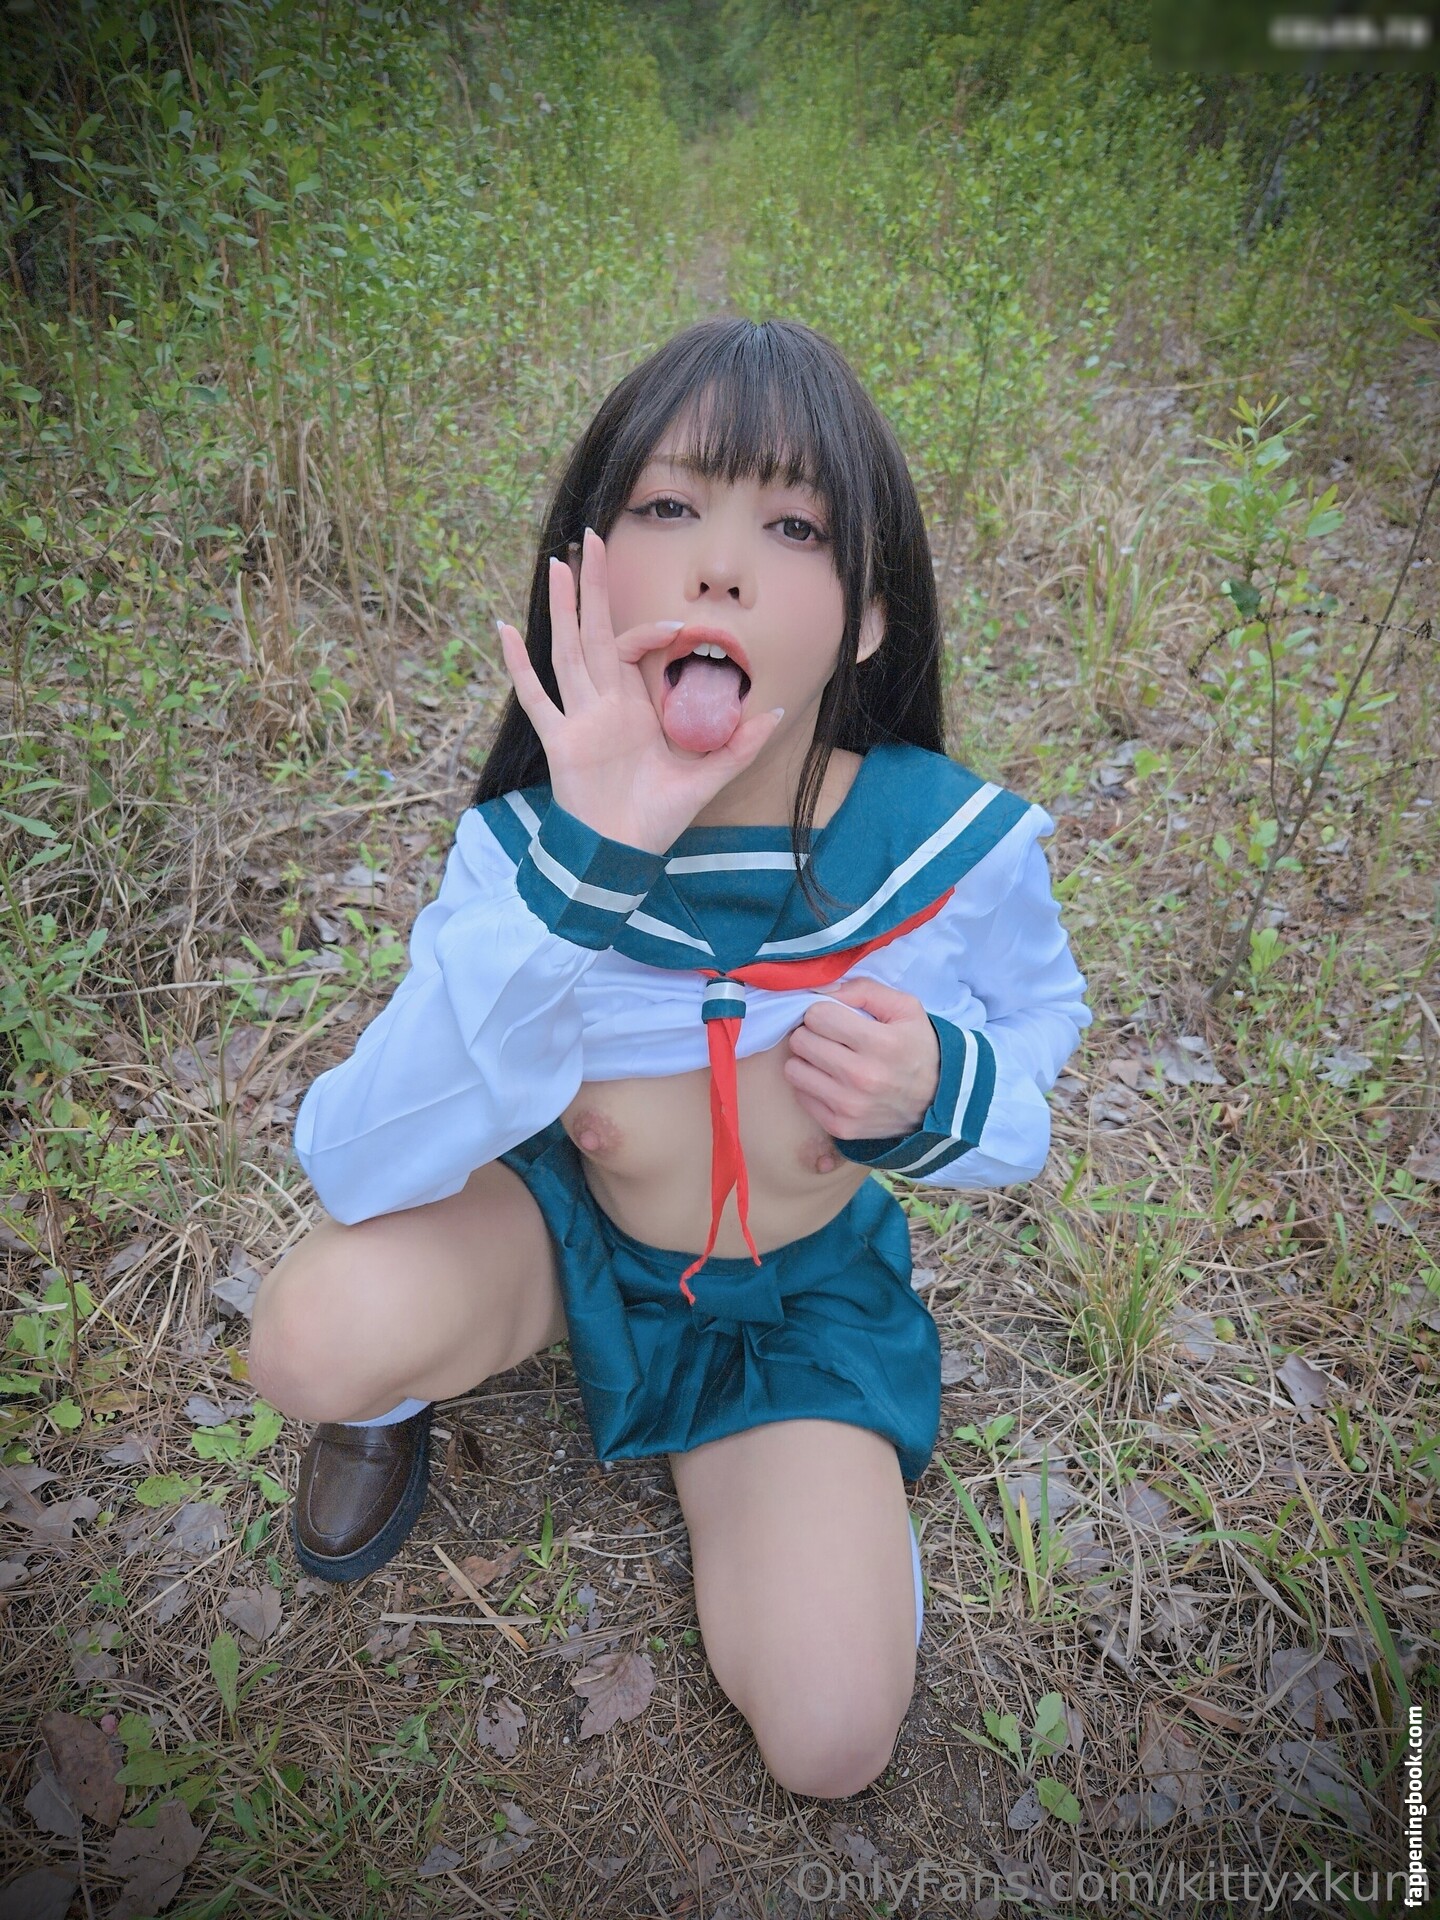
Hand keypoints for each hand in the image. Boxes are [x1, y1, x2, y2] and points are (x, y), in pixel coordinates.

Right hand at [497, 527, 783, 856]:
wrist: (622, 853)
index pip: (636, 648)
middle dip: (595, 588)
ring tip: (558, 565)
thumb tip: (775, 711)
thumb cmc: (658, 816)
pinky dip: (520, 666)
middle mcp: (603, 704)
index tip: (680, 625)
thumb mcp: (707, 777)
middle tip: (591, 538)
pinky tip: (505, 630)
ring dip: (563, 609)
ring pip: (567, 651)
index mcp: (635, 707)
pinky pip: (537, 697)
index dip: (653, 630)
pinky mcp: (559, 740)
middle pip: (594, 632)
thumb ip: (739, 744)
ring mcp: (578, 718)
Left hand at [783, 976, 941, 1139]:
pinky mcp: (841, 1127)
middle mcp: (863, 1077)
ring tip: (828, 1059)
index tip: (834, 1018)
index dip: (823, 1012)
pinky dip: (812, 1086)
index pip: (817, 1016)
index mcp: (880, 1043)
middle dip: (811, 1033)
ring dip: (807, 1060)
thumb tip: (822, 991)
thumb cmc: (918, 1047)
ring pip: (793, 1070)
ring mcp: (850, 1106)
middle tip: (829, 1038)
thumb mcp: (905, 1008)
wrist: (939, 1100)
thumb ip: (864, 990)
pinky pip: (801, 1096)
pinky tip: (832, 1081)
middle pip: (801, 1041)